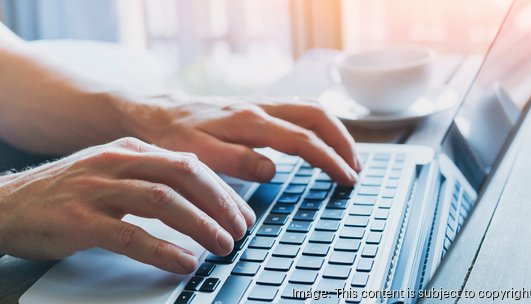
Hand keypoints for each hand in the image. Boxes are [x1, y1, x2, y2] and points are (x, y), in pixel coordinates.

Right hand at [0, 137, 254, 273]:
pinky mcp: (79, 219)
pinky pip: (130, 234)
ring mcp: (97, 188)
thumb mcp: (114, 173)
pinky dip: (163, 249)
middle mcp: (117, 161)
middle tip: (241, 231)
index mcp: (131, 149)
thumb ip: (153, 178)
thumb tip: (201, 198)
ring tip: (223, 246)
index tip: (242, 215)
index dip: (223, 191)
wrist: (7, 204)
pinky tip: (184, 261)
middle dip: (221, 204)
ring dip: (201, 225)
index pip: (190, 164)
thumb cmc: (68, 192)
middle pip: (184, 175)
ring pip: (163, 201)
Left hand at [124, 98, 360, 184]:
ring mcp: (260, 104)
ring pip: (311, 108)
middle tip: (355, 170)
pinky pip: (299, 109)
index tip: (347, 179)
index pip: (302, 139)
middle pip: (317, 116)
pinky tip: (322, 140)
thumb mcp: (197, 156)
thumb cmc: (174, 137)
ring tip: (348, 157)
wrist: (157, 114)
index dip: (329, 159)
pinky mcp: (258, 108)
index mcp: (249, 121)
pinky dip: (320, 125)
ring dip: (335, 131)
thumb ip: (236, 162)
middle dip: (343, 142)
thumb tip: (273, 170)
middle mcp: (260, 107)